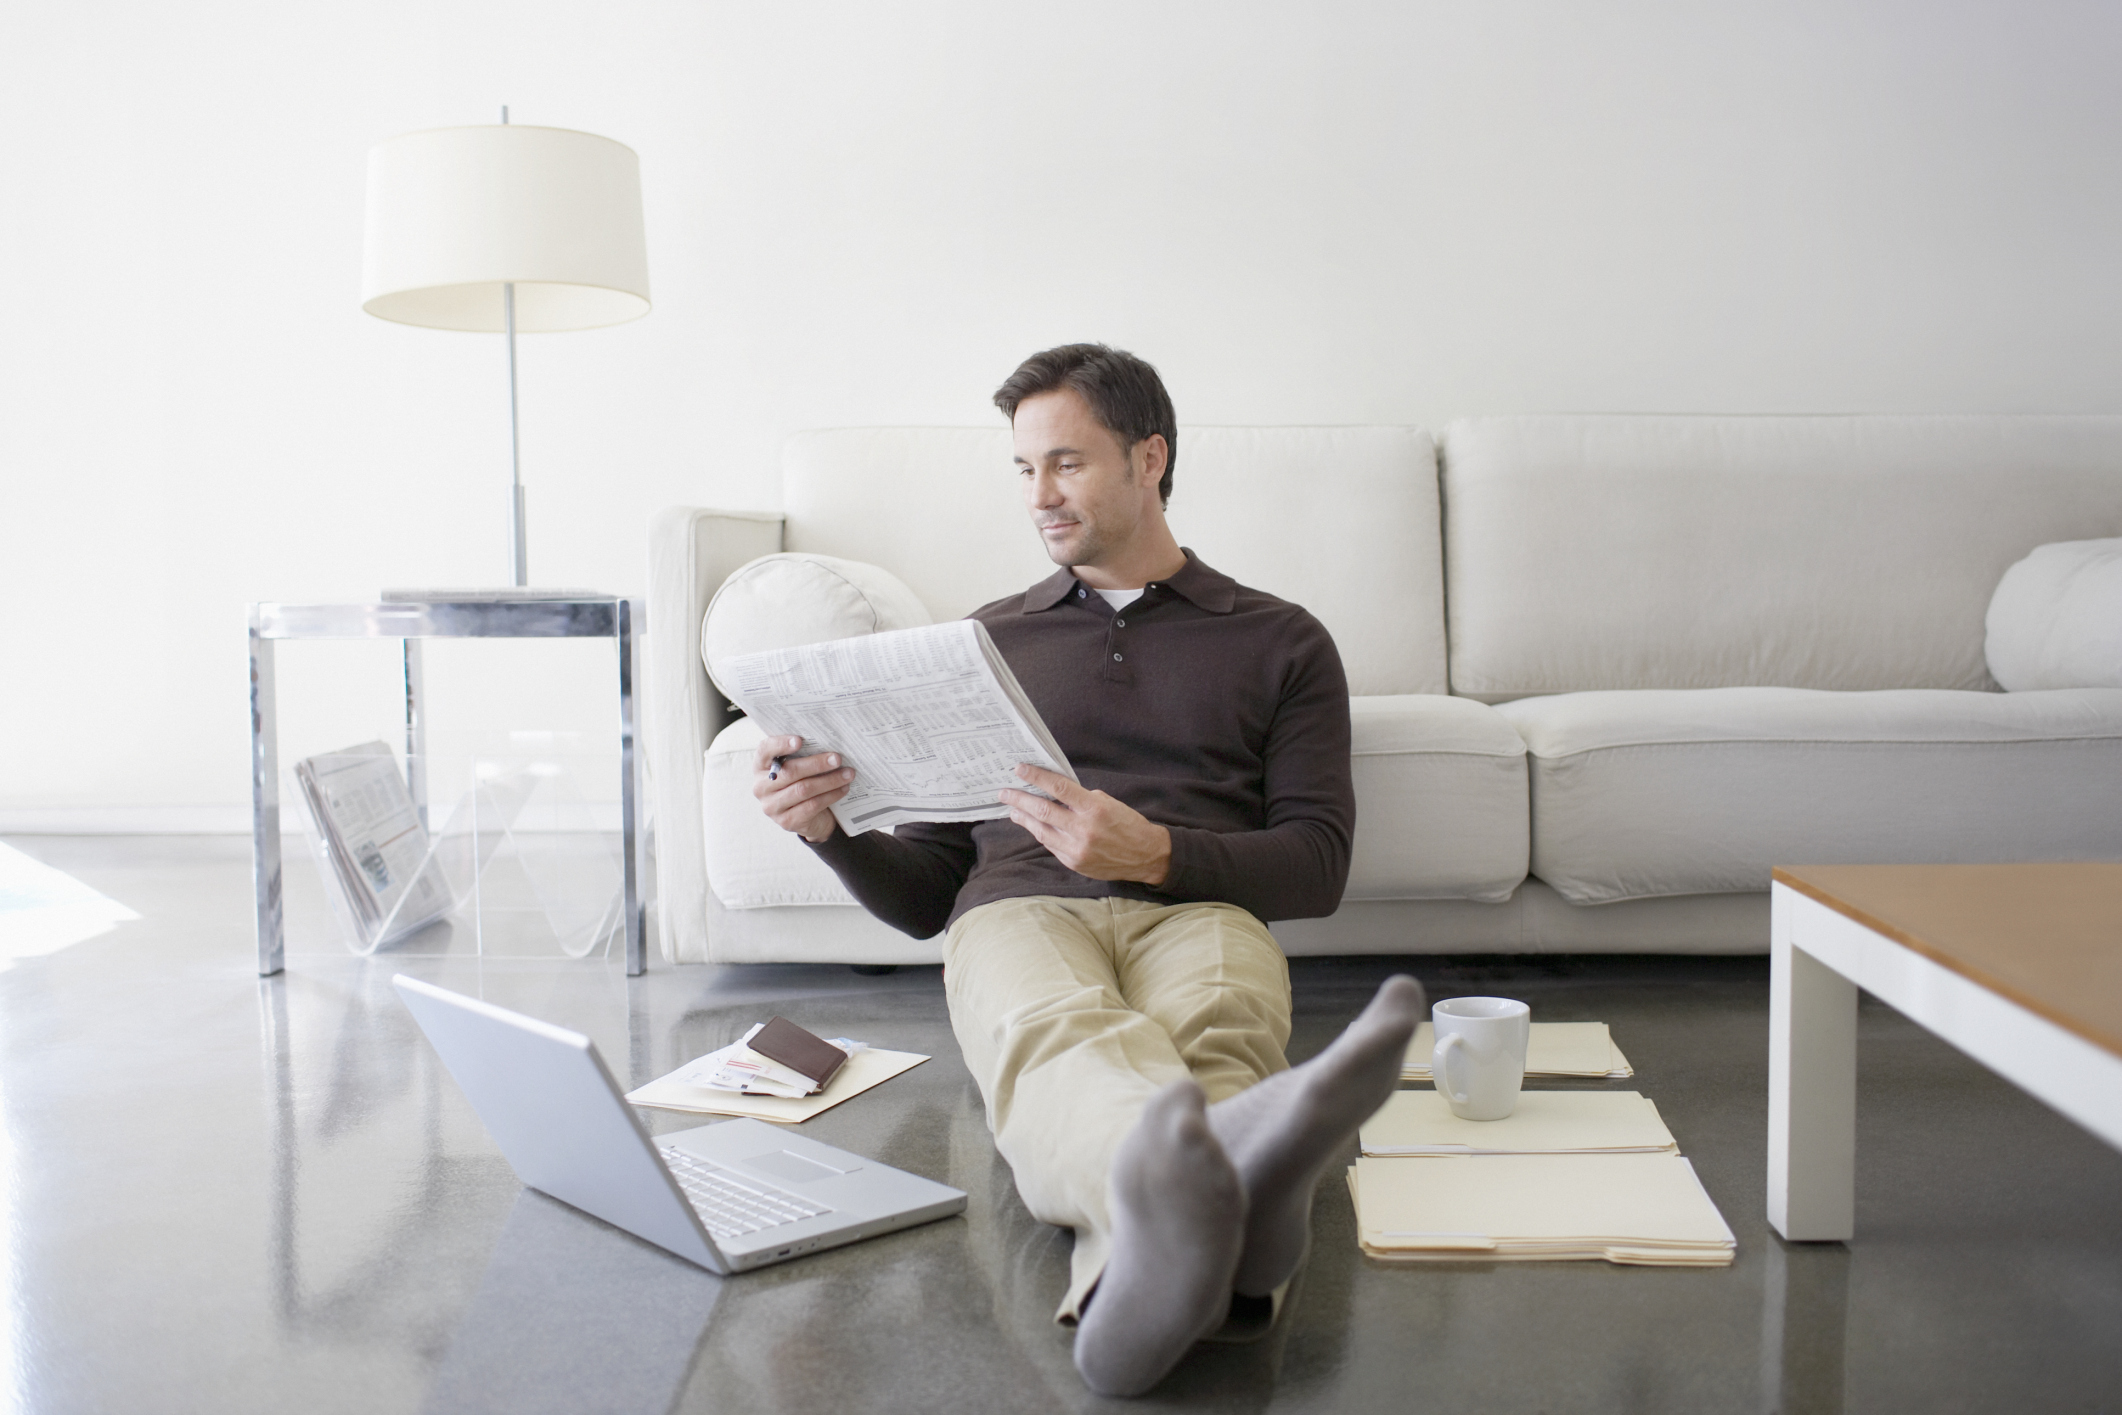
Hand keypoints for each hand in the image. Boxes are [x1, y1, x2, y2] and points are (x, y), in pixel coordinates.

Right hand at [752, 735, 853, 844]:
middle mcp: (761, 787)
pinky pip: (812, 805)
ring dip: (829, 780)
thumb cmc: (801, 783)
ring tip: (847, 773)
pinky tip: (843, 788)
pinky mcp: (787, 821)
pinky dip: (831, 795)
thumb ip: (803, 754)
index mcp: (760, 767)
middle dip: (816, 764)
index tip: (800, 740)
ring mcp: (772, 807)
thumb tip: (826, 741)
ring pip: (803, 790)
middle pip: (789, 772)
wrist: (807, 817)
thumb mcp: (798, 767)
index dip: (780, 744)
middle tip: (837, 758)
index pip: (764, 750)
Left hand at [1000, 765, 1171, 885]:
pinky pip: (1051, 845)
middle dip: (1020, 799)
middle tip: (1004, 792)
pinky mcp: (1074, 863)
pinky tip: (1032, 825)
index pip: (1058, 788)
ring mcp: (1077, 849)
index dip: (1036, 777)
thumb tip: (1052, 792)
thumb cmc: (1127, 824)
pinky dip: (1040, 833)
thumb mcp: (1107, 802)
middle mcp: (1084, 829)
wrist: (1145, 856)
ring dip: (1024, 818)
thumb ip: (1080, 799)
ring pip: (1041, 831)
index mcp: (1094, 808)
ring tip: (1012, 809)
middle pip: (1042, 810)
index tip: (1020, 769)